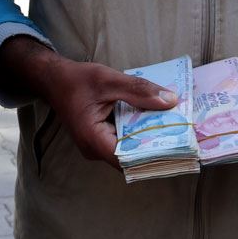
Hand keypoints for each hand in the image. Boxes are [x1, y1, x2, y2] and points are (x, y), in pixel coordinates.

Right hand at [0, 37, 177, 163]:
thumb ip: (139, 90)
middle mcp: (94, 150)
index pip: (129, 158)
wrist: (53, 79)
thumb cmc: (76, 80)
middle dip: (157, 146)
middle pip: (132, 157)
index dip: (154, 155)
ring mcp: (97, 147)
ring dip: (149, 139)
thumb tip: (171, 100)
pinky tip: (156, 121)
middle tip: (184, 136)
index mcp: (93, 139)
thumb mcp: (108, 79)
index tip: (179, 146)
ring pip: (129, 150)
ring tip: (175, 129)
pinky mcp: (101, 141)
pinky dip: (139, 133)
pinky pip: (124, 142)